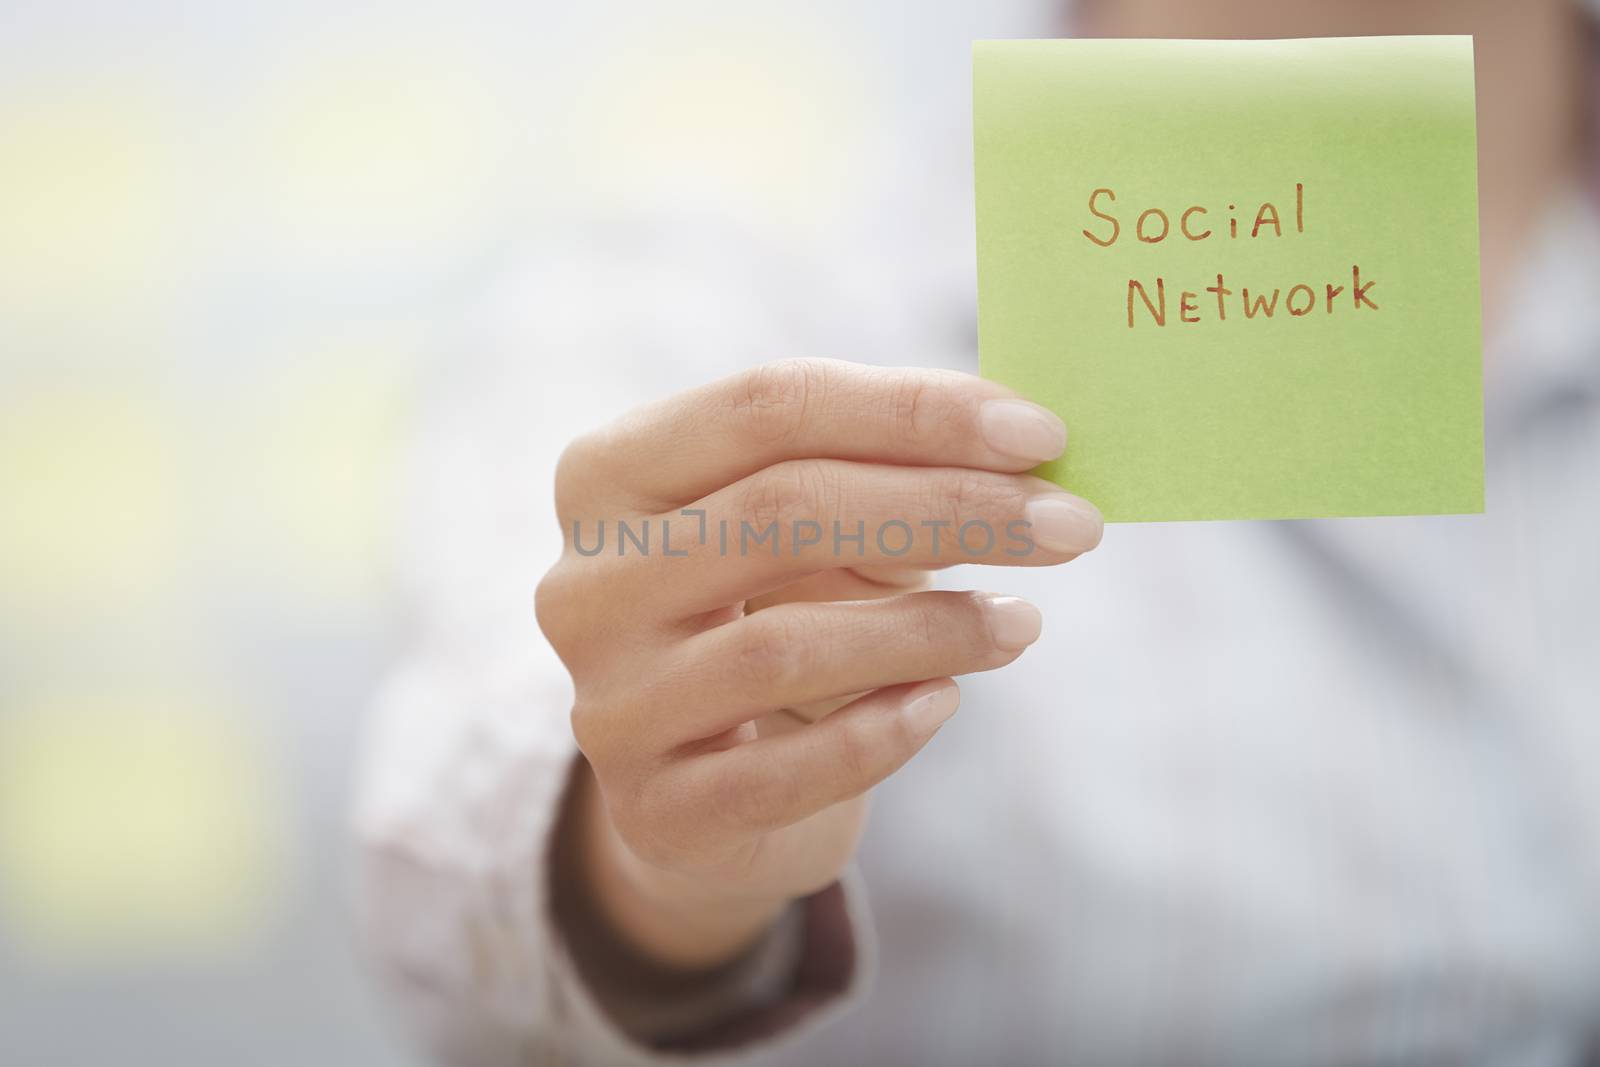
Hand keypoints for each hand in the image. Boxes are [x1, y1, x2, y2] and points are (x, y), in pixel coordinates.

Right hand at [536, 359, 1101, 969]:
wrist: (707, 784)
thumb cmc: (772, 616)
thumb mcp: (807, 528)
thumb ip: (885, 474)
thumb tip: (1024, 448)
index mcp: (612, 475)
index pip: (766, 406)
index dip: (912, 411)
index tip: (1041, 433)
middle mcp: (585, 583)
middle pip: (779, 511)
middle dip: (948, 509)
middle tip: (1070, 525)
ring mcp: (609, 703)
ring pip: (784, 646)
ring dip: (932, 628)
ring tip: (1021, 621)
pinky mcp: (655, 809)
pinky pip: (785, 771)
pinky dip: (883, 731)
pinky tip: (945, 701)